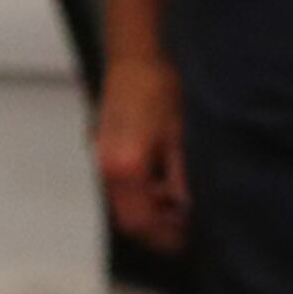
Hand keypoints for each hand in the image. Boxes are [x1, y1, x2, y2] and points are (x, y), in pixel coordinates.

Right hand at [95, 51, 191, 252]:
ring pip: (125, 204)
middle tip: (189, 223)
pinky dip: (144, 193)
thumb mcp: (183, 137)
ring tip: (180, 197)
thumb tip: (190, 212)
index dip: (167, 237)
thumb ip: (183, 180)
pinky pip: (122, 186)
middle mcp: (105, 167)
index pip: (139, 223)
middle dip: (159, 228)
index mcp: (124, 166)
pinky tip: (165, 179)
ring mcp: (101, 158)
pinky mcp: (104, 149)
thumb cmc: (160, 87)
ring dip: (152, 210)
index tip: (191, 236)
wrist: (138, 56)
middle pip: (128, 220)